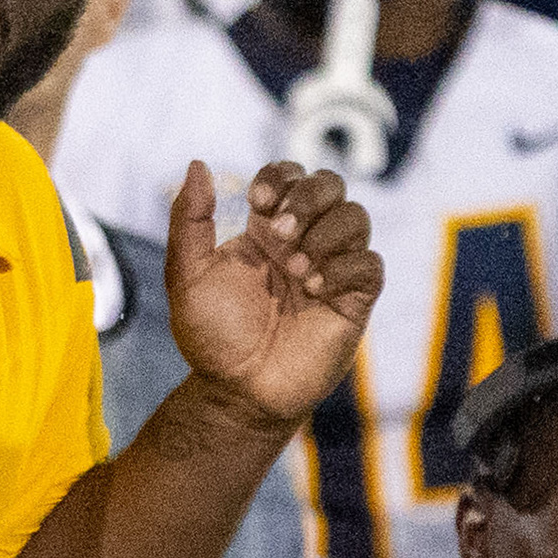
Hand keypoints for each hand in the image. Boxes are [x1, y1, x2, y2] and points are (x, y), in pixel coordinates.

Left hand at [163, 158, 380, 427]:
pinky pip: (369, 265)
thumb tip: (197, 164)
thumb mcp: (187, 276)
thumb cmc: (213, 338)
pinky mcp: (353, 302)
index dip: (280, 176)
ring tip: (296, 271)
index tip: (257, 201)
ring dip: (325, 233)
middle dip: (307, 197)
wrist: (237, 392)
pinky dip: (345, 266)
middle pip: (329, 184)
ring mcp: (332, 270)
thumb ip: (189, 220)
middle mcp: (304, 243)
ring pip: (355, 217)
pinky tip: (315, 288)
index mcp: (267, 231)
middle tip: (280, 234)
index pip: (290, 175)